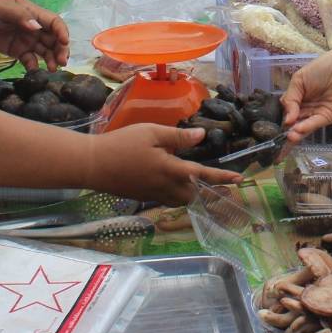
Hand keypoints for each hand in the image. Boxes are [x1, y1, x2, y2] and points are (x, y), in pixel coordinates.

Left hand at [0, 0, 69, 71]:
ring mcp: (27, 40)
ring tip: (52, 69)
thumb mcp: (3, 8)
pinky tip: (34, 71)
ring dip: (51, 59)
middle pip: (54, 39)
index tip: (64, 42)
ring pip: (45, 51)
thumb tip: (37, 27)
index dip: (62, 31)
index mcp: (34, 14)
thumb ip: (20, 17)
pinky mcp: (18, 51)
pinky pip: (30, 60)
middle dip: (60, 50)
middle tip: (62, 62)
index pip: (54, 22)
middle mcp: (35, 28)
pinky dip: (34, 66)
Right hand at [90, 125, 241, 203]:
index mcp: (171, 170)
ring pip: (182, 199)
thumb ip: (178, 137)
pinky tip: (178, 186)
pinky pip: (168, 199)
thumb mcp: (152, 133)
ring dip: (196, 196)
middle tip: (225, 186)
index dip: (222, 177)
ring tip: (206, 189)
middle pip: (195, 194)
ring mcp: (153, 194)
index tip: (239, 179)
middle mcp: (165, 187)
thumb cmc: (122, 144)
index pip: (203, 175)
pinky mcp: (143, 196)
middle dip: (212, 192)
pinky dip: (179, 195)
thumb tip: (202, 137)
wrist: (92, 165)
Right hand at [281, 41, 331, 142]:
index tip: (272, 130)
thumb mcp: (298, 80)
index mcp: (298, 100)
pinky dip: (307, 127)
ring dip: (297, 133)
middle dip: (287, 132)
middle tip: (280, 138)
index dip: (280, 122)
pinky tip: (298, 129)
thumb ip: (290, 99)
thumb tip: (286, 119)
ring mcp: (318, 113)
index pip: (287, 114)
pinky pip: (316, 123)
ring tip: (289, 137)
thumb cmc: (321, 68)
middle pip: (295, 124)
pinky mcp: (330, 116)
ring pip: (305, 126)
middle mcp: (307, 109)